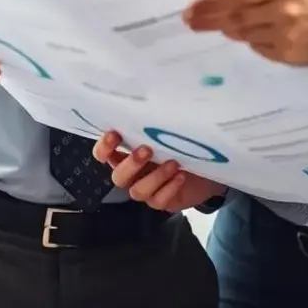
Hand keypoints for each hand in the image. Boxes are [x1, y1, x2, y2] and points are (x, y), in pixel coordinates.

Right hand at [93, 132, 224, 211]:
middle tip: (146, 150)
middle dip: (131, 164)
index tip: (114, 134)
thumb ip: (155, 126)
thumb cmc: (180, 145)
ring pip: (138, 191)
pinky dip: (169, 188)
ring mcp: (146, 190)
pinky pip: (158, 201)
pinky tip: (181, 176)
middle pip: (118, 176)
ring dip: (155, 177)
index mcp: (127, 155)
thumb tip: (156, 105)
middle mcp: (133, 174)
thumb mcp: (168, 133)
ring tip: (173, 163)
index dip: (104, 147)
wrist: (204, 169)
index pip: (104, 154)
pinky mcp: (162, 202)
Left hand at [183, 0, 307, 65]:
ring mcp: (283, 34)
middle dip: (209, 18)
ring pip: (243, 33)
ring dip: (226, 29)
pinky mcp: (284, 54)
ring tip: (214, 26)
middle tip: (190, 20)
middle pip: (236, 15)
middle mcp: (282, 10)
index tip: (194, 6)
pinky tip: (242, 35)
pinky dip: (247, 41)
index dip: (213, 1)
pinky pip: (256, 47)